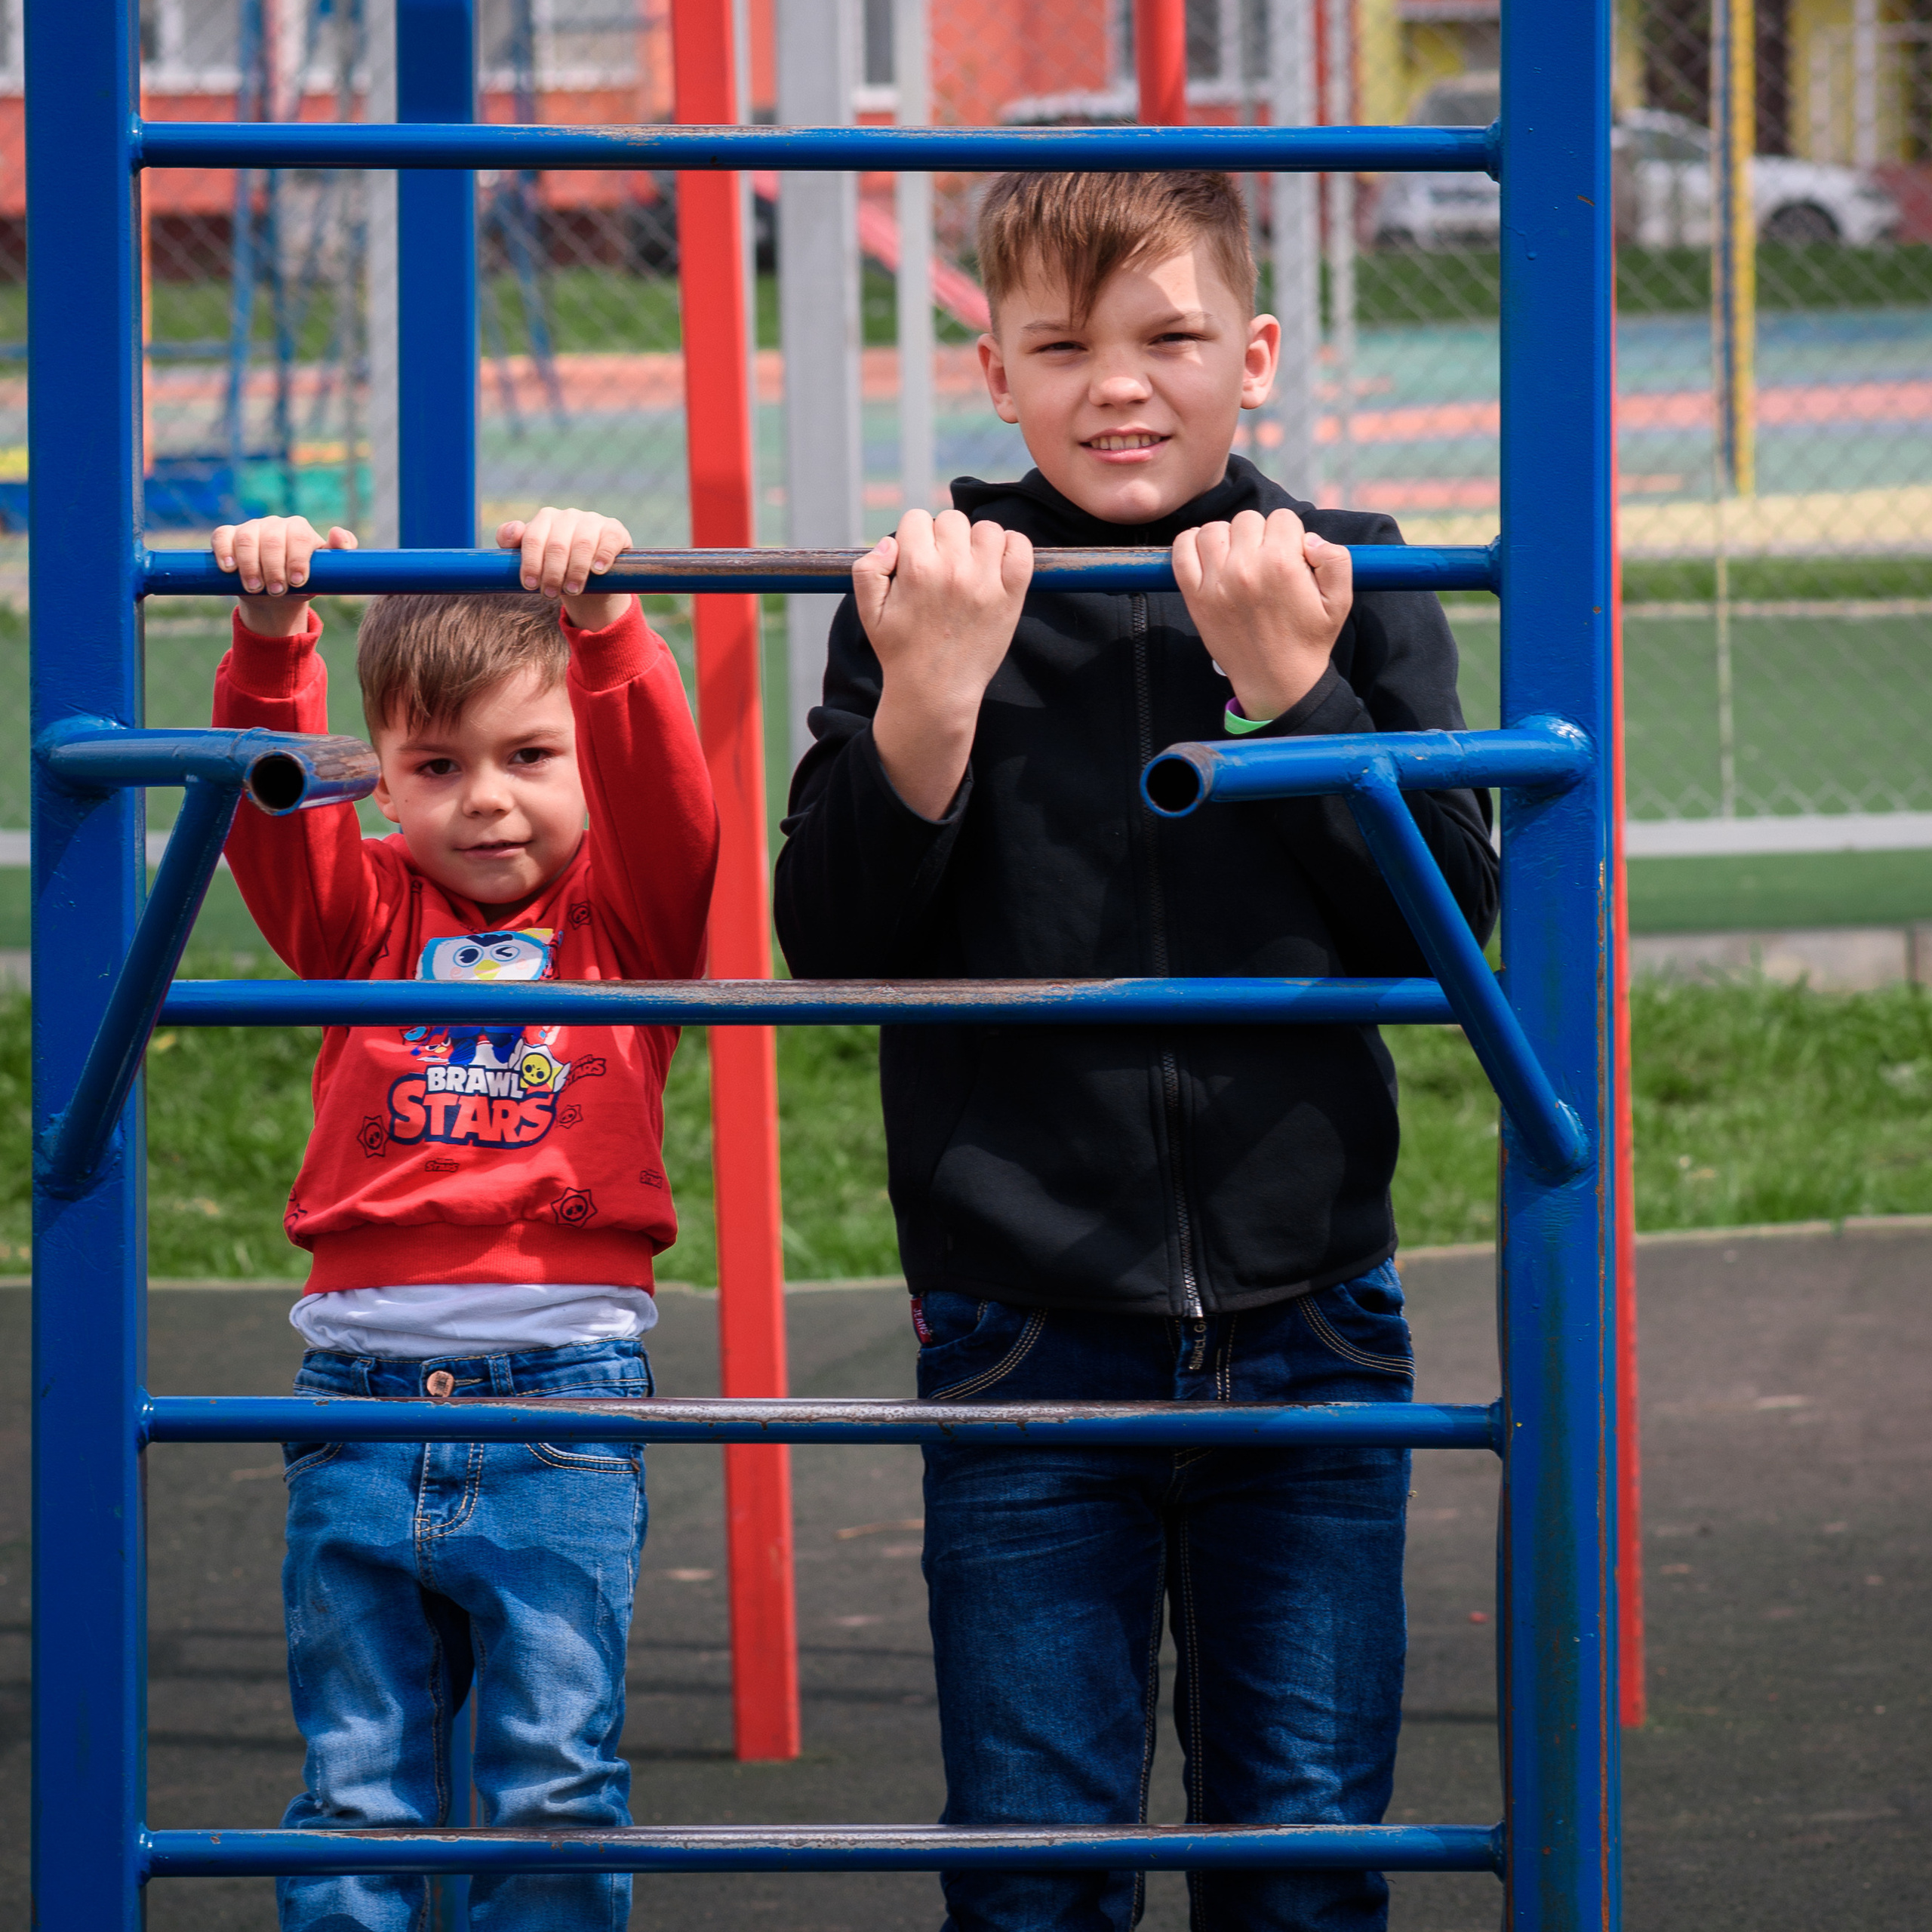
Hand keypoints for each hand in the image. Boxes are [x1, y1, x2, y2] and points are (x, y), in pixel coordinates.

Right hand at [212, 516, 355, 636]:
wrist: (276, 594)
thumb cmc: (303, 582)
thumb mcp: (326, 573)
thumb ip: (341, 555)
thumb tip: (337, 534)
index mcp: (299, 530)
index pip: (299, 537)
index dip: (298, 559)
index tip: (298, 582)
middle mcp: (275, 525)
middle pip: (272, 540)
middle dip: (274, 568)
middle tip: (277, 591)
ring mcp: (251, 528)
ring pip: (247, 539)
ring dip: (250, 566)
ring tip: (255, 588)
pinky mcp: (229, 536)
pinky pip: (222, 536)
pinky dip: (224, 551)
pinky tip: (229, 568)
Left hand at [497, 507, 633, 629]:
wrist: (592, 577)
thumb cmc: (557, 566)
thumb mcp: (532, 556)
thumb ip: (512, 542)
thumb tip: (513, 532)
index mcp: (545, 518)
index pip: (533, 538)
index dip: (531, 563)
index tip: (530, 586)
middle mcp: (568, 516)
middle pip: (557, 545)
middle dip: (552, 573)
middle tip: (550, 595)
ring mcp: (592, 521)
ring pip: (582, 544)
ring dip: (576, 571)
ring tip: (573, 591)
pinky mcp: (614, 531)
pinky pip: (609, 541)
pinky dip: (602, 556)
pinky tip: (597, 571)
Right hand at [855, 508, 1032, 819]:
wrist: (936, 692)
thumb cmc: (901, 652)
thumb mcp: (869, 612)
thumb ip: (868, 570)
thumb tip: (891, 542)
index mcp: (916, 570)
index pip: (916, 519)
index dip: (914, 538)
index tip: (917, 560)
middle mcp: (953, 570)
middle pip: (951, 520)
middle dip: (943, 539)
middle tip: (942, 568)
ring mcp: (986, 582)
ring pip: (986, 528)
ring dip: (976, 542)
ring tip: (968, 568)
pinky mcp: (1011, 595)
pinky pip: (1019, 546)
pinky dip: (1010, 546)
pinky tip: (995, 564)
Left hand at [1172, 509, 1351, 723]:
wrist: (1276, 680)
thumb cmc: (1308, 639)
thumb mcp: (1340, 600)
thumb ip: (1336, 559)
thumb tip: (1308, 537)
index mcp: (1282, 564)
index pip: (1282, 518)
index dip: (1289, 535)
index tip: (1289, 556)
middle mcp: (1245, 569)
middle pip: (1247, 519)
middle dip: (1259, 535)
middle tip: (1264, 561)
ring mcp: (1216, 582)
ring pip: (1213, 529)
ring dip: (1226, 538)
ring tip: (1238, 559)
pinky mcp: (1195, 596)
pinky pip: (1181, 550)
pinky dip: (1191, 544)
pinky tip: (1208, 555)